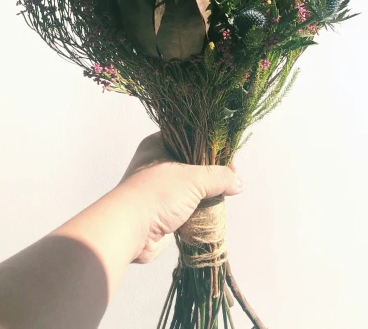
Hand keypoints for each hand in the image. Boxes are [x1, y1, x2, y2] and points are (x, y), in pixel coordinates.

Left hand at [117, 132, 242, 263]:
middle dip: (211, 171)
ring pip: (190, 186)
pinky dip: (199, 208)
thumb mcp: (193, 179)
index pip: (189, 137)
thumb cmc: (156, 194)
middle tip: (231, 174)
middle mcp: (156, 163)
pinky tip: (213, 208)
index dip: (210, 144)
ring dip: (205, 192)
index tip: (229, 154)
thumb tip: (238, 183)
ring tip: (226, 192)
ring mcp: (158, 187)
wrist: (129, 230)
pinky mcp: (162, 209)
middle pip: (192, 162)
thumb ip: (219, 177)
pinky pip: (186, 205)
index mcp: (158, 145)